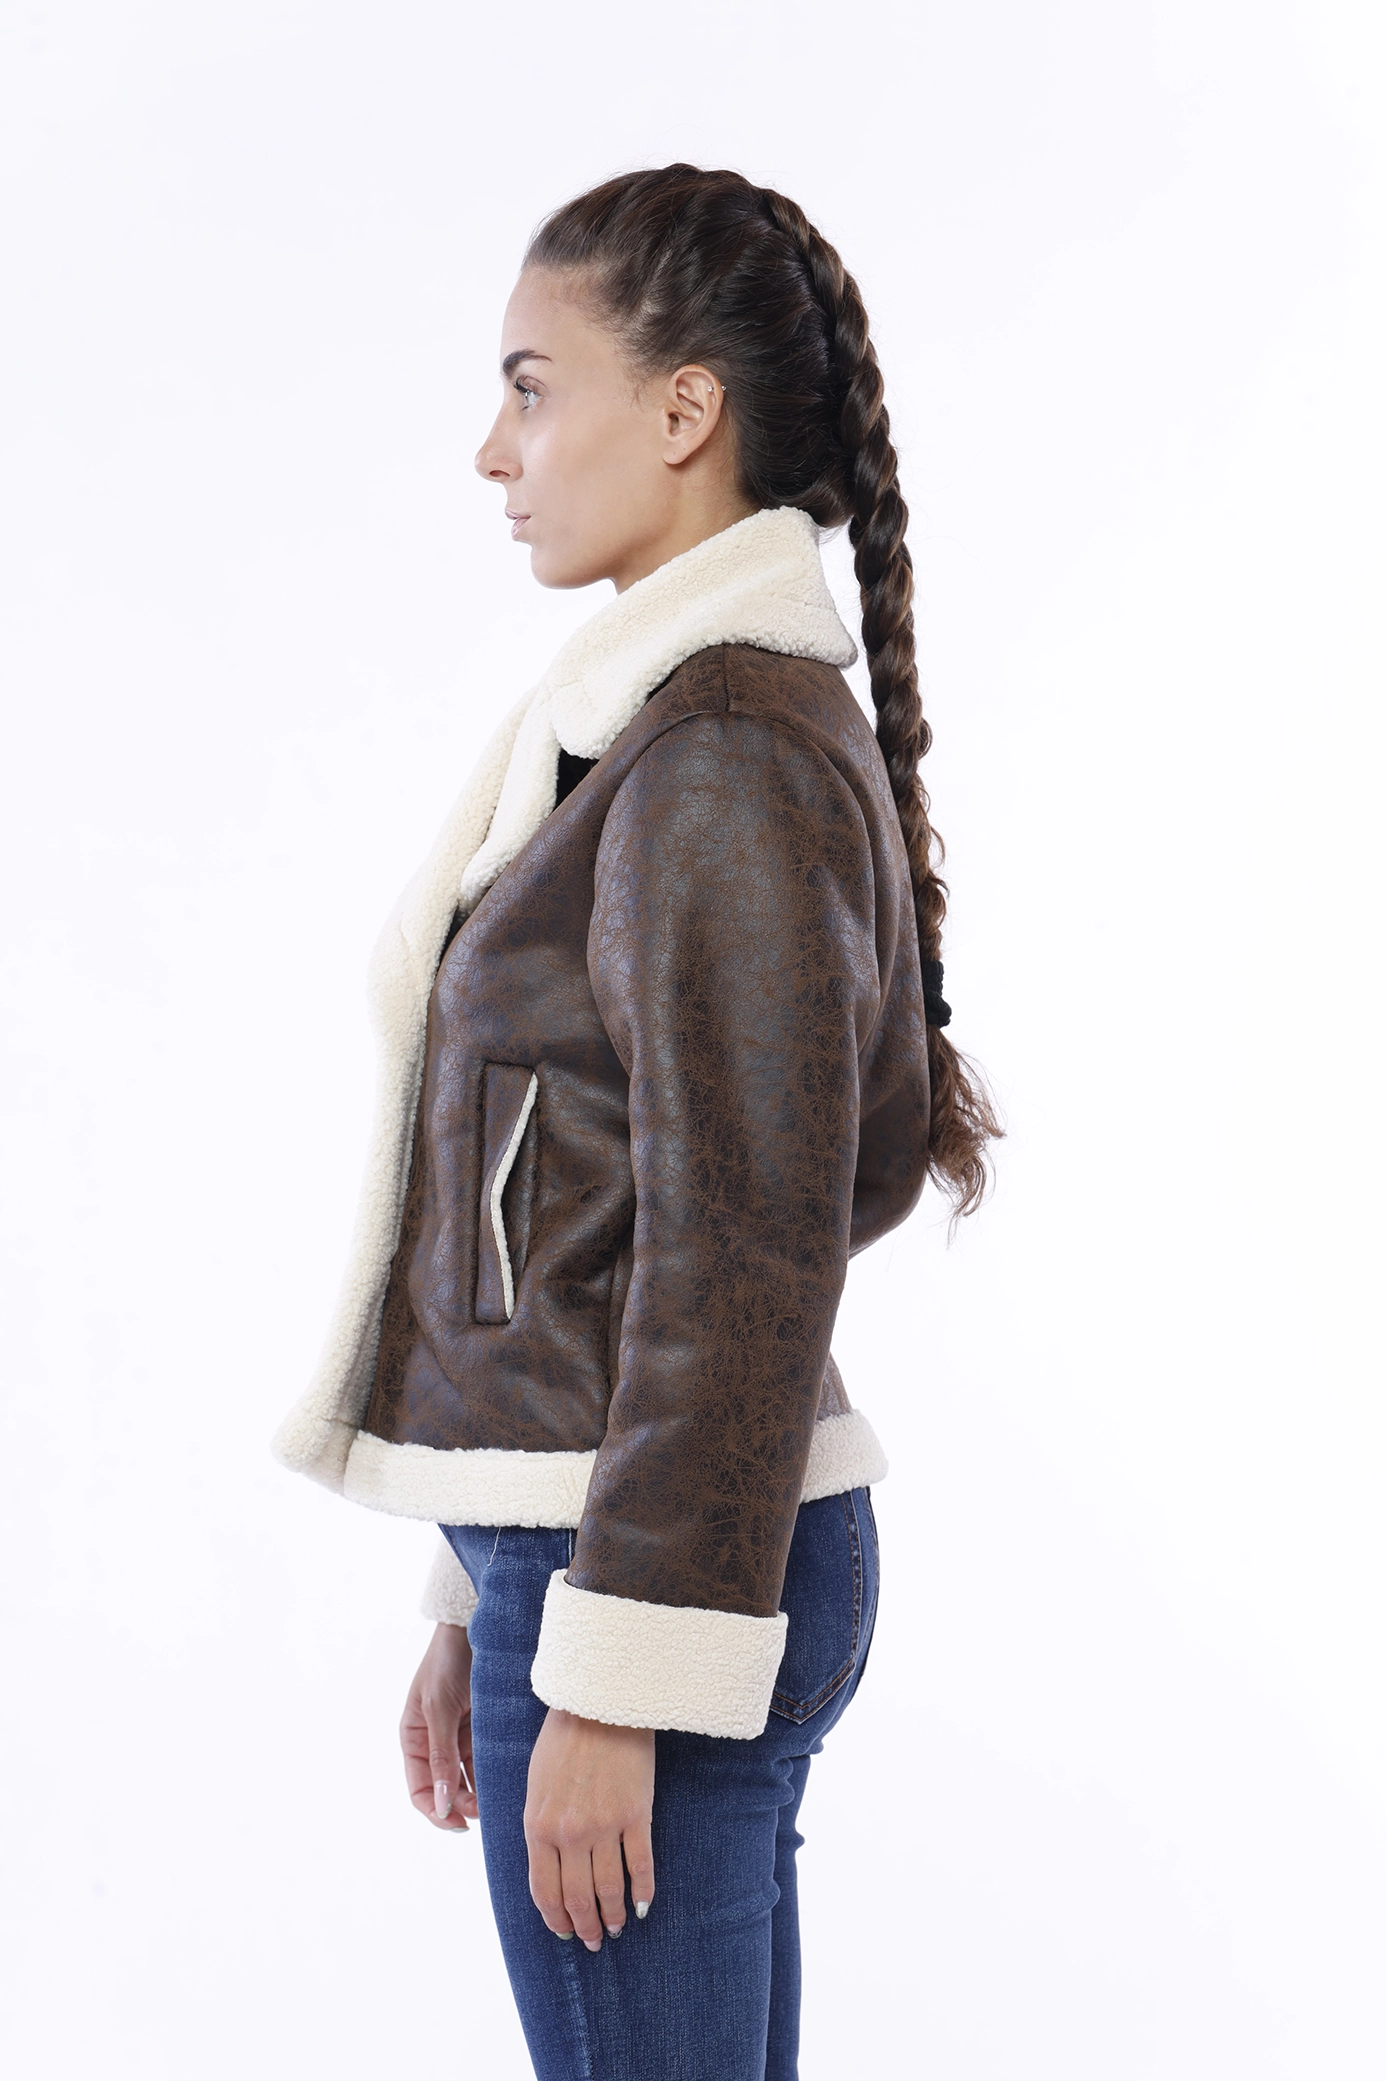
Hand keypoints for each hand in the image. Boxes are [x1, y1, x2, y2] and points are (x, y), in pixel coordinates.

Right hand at [400, 1623, 479, 1831]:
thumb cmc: (447, 1662)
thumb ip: (441, 1757)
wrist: (473, 1626)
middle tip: (486, 1813)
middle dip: (463, 1804)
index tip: (460, 1824)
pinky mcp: (481, 1726)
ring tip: (498, 1800)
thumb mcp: (439, 1709)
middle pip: (446, 1788)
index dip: (436, 1811)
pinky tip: (506, 1778)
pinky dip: (493, 1770)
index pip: (420, 1789)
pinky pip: (485, 1757)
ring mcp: (459, 1735)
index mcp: (413, 1739)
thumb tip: (442, 1805)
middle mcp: (435, 1742)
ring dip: (480, 1791)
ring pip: (468, 1777)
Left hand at [524, 1707, 655, 1948]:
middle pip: (577, 1898)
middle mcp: (569, 1834)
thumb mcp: (536, 1784)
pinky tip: (644, 1905)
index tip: (564, 1933)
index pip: (544, 1891)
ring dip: (613, 1916)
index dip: (555, 1920)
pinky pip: (640, 1865)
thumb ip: (540, 1826)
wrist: (599, 1702)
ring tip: (618, 1928)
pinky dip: (643, 1892)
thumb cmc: (563, 1739)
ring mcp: (604, 1826)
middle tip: (595, 1940)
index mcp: (538, 1826)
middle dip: (585, 1927)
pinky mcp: (636, 1814)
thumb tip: (547, 1864)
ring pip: (608, 1889)